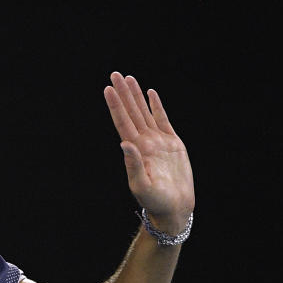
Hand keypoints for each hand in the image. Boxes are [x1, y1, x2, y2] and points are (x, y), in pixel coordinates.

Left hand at [104, 72, 194, 233]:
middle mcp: (144, 142)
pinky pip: (163, 119)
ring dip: (136, 95)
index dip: (115, 105)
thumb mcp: (141, 186)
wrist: (174, 208)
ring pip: (144, 112)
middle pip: (131, 112)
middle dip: (123, 93)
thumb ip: (133, 166)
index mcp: (134, 150)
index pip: (122, 122)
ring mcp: (157, 141)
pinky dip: (156, 106)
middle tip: (115, 74)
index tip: (108, 89)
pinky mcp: (172, 143)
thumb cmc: (155, 202)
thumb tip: (125, 144)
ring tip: (129, 78)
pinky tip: (150, 93)